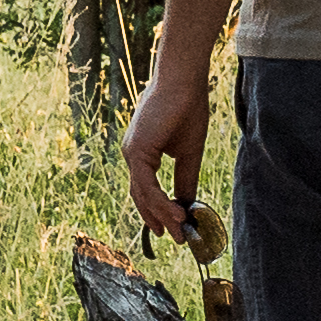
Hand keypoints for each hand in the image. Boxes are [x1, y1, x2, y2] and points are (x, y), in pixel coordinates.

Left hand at [118, 58, 211, 240]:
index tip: (173, 227)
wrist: (184, 83)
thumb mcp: (188, 153)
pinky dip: (160, 202)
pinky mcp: (137, 150)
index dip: (157, 210)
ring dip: (161, 215)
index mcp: (142, 154)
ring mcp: (132, 152)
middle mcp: (132, 154)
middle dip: (158, 219)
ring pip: (143, 194)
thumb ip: (185, 178)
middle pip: (142, 196)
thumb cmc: (187, 109)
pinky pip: (146, 185)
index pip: (146, 190)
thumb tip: (187, 203)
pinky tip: (177, 213)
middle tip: (177, 237)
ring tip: (179, 230)